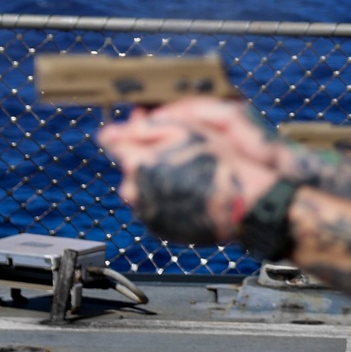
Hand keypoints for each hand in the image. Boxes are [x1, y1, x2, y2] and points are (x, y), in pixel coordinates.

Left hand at [97, 99, 285, 244]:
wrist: (242, 203)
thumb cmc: (219, 164)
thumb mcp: (185, 132)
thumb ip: (143, 130)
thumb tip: (108, 132)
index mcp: (138, 163)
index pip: (113, 142)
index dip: (129, 130)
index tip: (144, 124)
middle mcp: (135, 190)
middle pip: (129, 165)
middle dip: (148, 155)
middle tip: (179, 152)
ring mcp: (147, 212)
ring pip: (142, 186)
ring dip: (158, 176)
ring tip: (189, 172)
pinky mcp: (159, 227)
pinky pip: (155, 204)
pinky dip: (167, 195)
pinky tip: (190, 189)